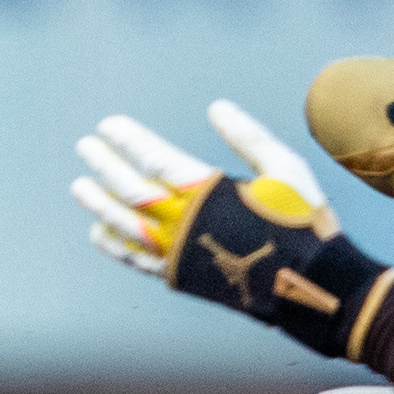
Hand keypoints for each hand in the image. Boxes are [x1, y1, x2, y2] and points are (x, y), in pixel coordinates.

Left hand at [71, 101, 393, 361]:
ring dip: (101, 204)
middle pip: (132, 191)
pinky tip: (99, 232)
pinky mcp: (183, 278)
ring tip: (80, 187)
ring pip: (127, 226)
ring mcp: (181, 254)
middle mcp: (187, 224)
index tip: (108, 126)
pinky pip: (138, 260)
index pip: (155, 160)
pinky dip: (116, 246)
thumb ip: (247, 137)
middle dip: (106, 166)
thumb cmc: (304, 222)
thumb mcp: (284, 169)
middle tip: (85, 148)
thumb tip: (216, 107)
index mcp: (209, 193)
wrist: (313, 287)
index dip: (129, 141)